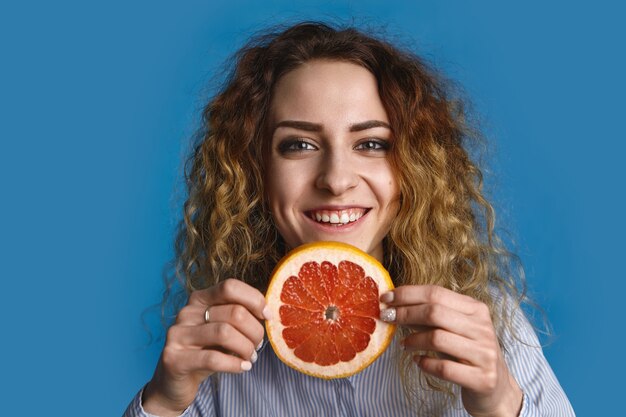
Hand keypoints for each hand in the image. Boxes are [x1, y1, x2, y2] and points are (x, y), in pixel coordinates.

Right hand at [143, 279, 269, 415]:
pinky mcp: (173, 358)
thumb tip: (268, 311)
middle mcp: (186, 312)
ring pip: (225, 333)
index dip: (254, 299)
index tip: (267, 316)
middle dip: (255, 331)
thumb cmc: (205, 352)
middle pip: (234, 312)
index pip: (230, 287)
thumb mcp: (223, 330)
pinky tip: (243, 367)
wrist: (173, 383)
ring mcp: (177, 334)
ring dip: (246, 348)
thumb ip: (239, 317)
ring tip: (251, 357)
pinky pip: (213, 358)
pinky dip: (235, 364)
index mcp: (199, 299)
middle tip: (258, 345)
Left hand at [380, 285, 522, 416]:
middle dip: (405, 313)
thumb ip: (431, 316)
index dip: (407, 294)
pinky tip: (418, 362)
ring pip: (438, 338)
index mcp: (476, 309)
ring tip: (403, 344)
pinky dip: (426, 364)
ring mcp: (484, 353)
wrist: (496, 389)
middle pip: (435, 312)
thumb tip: (396, 304)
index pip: (436, 292)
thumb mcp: (454, 329)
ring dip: (413, 340)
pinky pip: (445, 368)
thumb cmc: (467, 354)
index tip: (386, 298)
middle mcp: (483, 328)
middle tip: (386, 317)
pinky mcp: (483, 379)